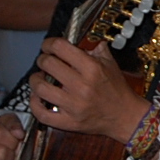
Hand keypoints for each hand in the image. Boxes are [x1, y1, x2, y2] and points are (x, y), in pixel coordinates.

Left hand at [27, 37, 147, 142]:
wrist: (125, 116)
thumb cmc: (117, 89)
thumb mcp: (111, 63)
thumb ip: (96, 48)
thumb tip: (80, 38)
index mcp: (92, 69)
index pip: (61, 48)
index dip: (49, 44)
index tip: (48, 46)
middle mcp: (82, 86)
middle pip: (48, 65)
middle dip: (43, 60)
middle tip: (45, 61)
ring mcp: (74, 106)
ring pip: (40, 88)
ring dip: (35, 80)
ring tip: (39, 78)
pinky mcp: (69, 122)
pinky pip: (42, 113)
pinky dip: (34, 104)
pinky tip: (37, 97)